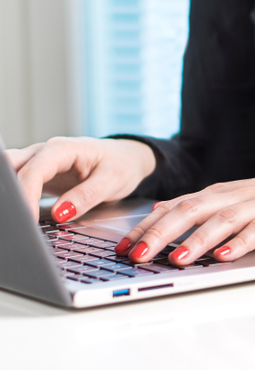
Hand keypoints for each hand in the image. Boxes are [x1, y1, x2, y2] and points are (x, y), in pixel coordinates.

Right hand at [6, 137, 156, 221]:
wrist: (127, 159)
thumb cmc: (122, 165)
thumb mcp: (112, 180)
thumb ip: (87, 196)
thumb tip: (61, 213)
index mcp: (63, 149)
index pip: (34, 171)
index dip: (27, 196)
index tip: (28, 219)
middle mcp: (45, 152)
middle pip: (12, 168)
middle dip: (10, 192)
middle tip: (15, 218)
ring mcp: (39, 162)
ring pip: (10, 172)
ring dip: (10, 193)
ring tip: (14, 216)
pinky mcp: (38, 174)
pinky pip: (17, 182)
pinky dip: (14, 196)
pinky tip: (17, 212)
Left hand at [115, 165, 254, 265]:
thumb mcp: (234, 202)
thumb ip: (201, 210)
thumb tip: (157, 218)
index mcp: (218, 194)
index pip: (175, 207)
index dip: (146, 227)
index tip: (121, 247)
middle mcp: (234, 196)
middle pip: (191, 211)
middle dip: (160, 233)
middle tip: (136, 255)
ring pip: (221, 220)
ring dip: (196, 240)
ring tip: (175, 259)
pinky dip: (241, 242)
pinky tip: (226, 255)